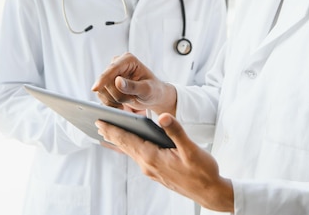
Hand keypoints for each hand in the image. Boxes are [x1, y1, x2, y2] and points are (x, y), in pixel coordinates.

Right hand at [91, 52, 176, 114]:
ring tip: (129, 100)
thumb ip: (132, 86)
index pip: (112, 69)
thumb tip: (117, 81)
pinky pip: (102, 95)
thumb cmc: (154, 90)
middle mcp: (118, 64)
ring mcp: (112, 74)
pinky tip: (121, 105)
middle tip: (131, 99)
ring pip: (102, 90)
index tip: (95, 88)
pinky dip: (110, 103)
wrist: (154, 96)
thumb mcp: (147, 89)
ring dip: (114, 100)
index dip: (103, 79)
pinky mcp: (108, 83)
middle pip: (105, 82)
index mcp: (128, 60)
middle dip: (117, 95)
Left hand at [95, 113, 233, 212]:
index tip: (99, 121)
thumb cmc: (203, 171)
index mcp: (153, 157)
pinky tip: (128, 145)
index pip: (128, 140)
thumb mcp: (191, 149)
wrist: (210, 192)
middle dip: (111, 134)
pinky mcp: (157, 172)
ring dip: (119, 141)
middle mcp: (148, 165)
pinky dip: (130, 147)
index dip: (113, 130)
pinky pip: (138, 157)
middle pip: (125, 146)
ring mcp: (151, 170)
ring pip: (131, 152)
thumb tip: (162, 116)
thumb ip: (176, 131)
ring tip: (108, 132)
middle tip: (97, 122)